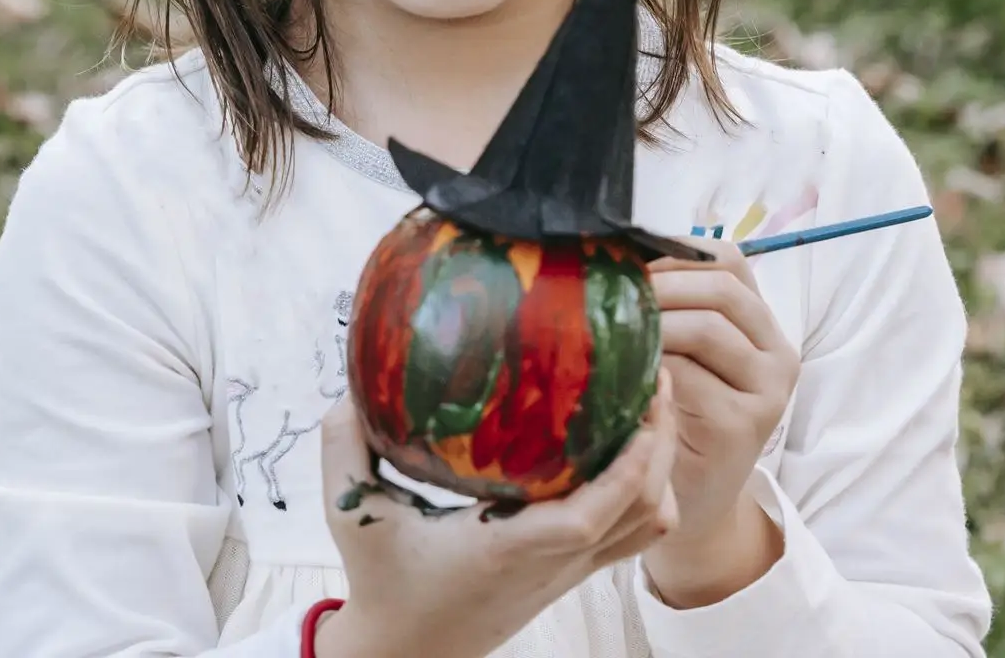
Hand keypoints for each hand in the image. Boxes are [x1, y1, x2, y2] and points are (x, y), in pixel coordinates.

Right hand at [317, 368, 680, 657]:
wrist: (402, 654)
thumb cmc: (383, 582)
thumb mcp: (351, 514)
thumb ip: (345, 445)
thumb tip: (349, 385)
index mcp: (505, 546)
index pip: (588, 517)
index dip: (627, 466)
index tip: (639, 407)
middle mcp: (549, 562)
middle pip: (640, 515)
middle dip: (660, 444)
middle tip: (655, 375)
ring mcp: (565, 572)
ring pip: (646, 528)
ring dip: (660, 468)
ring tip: (650, 404)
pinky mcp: (568, 573)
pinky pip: (630, 536)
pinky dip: (646, 491)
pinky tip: (626, 445)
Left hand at [642, 239, 798, 599]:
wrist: (689, 497)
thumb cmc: (674, 411)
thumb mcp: (678, 350)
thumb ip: (669, 304)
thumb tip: (612, 249)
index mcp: (760, 321)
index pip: (727, 259)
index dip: (676, 249)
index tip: (628, 256)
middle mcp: (777, 351)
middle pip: (720, 288)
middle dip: (660, 283)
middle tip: (612, 291)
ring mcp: (767, 391)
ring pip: (706, 327)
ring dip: (652, 323)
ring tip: (611, 329)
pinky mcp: (744, 427)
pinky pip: (691, 378)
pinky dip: (651, 368)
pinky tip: (623, 373)